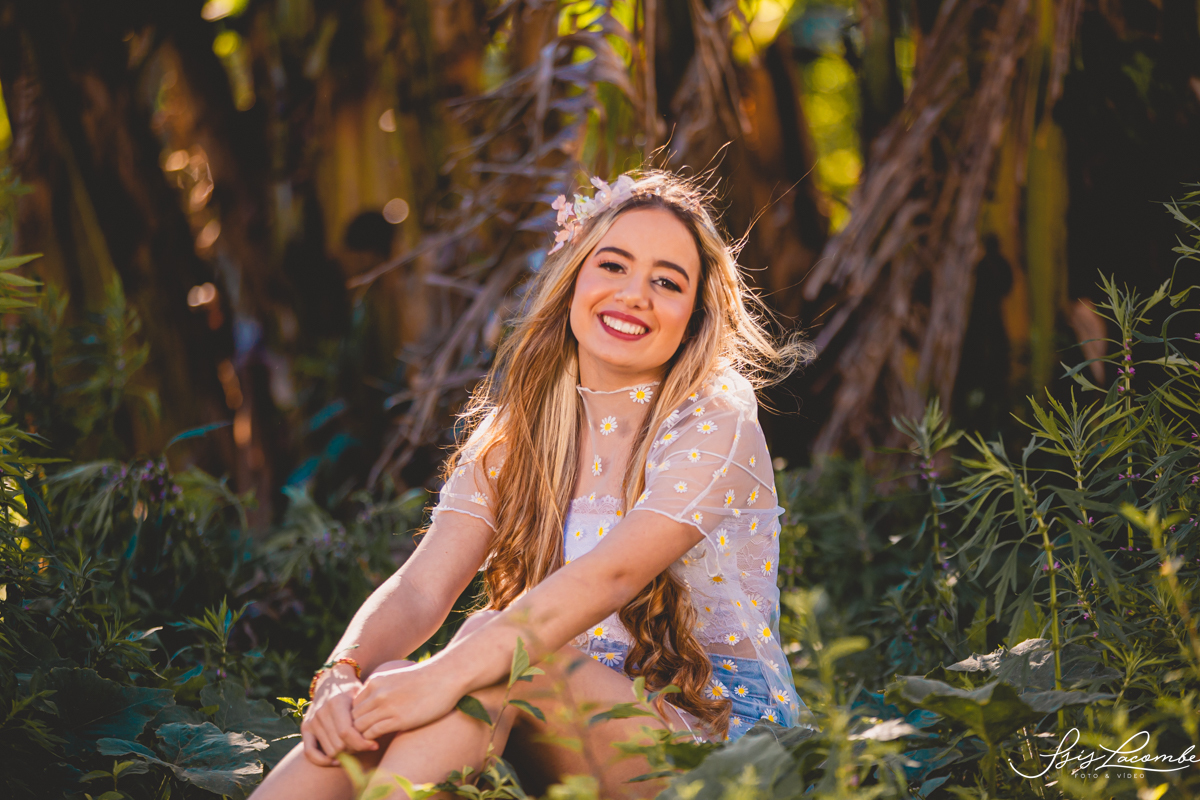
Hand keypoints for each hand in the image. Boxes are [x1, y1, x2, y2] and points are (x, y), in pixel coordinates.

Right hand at [300, 665, 377, 765]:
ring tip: (355, 747)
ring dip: (344, 754)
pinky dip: (323, 760)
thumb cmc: (352, 690)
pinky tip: (336, 760)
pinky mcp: (305, 728)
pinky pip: (309, 752)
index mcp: (336, 702)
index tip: (374, 745)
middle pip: (339, 744)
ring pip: (329, 750)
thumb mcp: (363, 695)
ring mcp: (312, 720)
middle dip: (356, 749)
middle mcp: (321, 712)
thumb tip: (379, 732)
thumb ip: (368, 712)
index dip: (362, 743)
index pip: (346, 732)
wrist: (332, 680)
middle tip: (366, 746)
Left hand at [351, 657, 468, 738]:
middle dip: (351, 732)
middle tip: (356, 742)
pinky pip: (372, 734)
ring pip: (358, 727)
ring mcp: (386, 705)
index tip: (360, 729)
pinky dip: (369, 742)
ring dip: (358, 739)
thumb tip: (378, 706)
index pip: (352, 705)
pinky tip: (376, 746)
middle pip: (351, 717)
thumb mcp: (398, 679)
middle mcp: (377, 693)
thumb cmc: (427, 679)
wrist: (447, 675)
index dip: (353, 719)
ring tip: (364, 747)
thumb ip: (384, 690)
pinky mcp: (398, 718)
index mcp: (375, 682)